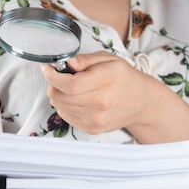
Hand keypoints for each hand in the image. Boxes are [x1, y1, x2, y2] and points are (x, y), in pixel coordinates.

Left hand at [41, 51, 161, 134]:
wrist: (140, 102)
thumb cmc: (123, 78)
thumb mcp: (108, 59)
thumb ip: (85, 59)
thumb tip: (66, 62)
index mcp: (105, 82)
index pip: (70, 85)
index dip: (52, 76)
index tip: (47, 68)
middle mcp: (100, 103)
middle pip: (60, 97)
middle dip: (52, 85)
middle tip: (58, 76)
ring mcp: (95, 119)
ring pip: (59, 107)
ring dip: (59, 95)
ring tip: (72, 88)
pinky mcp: (91, 129)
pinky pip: (65, 117)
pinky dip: (65, 106)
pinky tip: (77, 99)